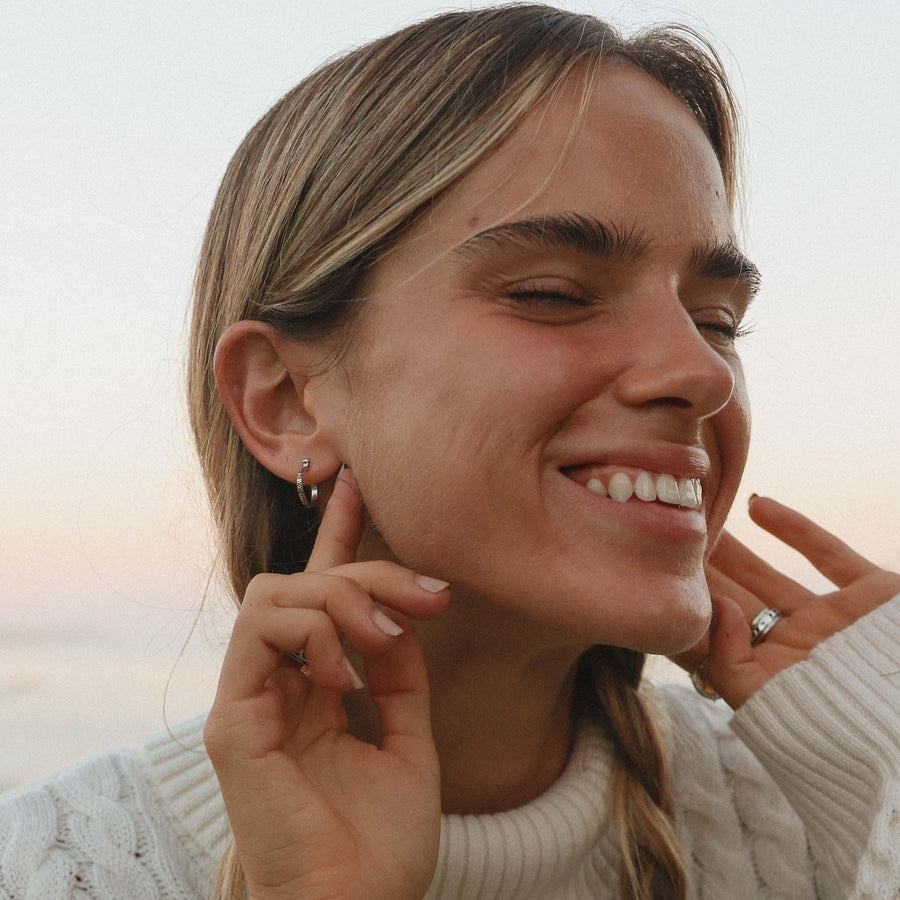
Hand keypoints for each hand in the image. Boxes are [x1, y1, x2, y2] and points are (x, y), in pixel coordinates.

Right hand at [204, 466, 450, 899]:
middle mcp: (280, 682)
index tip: (355, 480)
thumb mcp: (408, 737)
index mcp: (318, 684)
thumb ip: (399, 673)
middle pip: (308, 581)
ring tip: (384, 641)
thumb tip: (398, 613)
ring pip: (276, 592)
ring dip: (341, 599)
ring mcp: (251, 697)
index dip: (338, 532)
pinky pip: (259, 631)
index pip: (320, 590)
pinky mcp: (233, 719)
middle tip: (432, 597)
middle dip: (372, 569)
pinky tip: (344, 678)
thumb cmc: (381, 838)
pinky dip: (311, 635)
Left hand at [673, 495, 899, 707]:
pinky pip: (829, 554)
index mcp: (773, 676)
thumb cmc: (835, 722)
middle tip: (669, 539)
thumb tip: (715, 608)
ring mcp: (835, 621)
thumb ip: (727, 660)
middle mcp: (799, 648)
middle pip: (740, 602)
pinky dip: (795, 528)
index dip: (690, 606)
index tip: (656, 575)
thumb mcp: (765, 699)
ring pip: (774, 576)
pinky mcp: (873, 597)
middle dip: (705, 573)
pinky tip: (757, 503)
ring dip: (739, 549)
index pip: (718, 636)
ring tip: (702, 517)